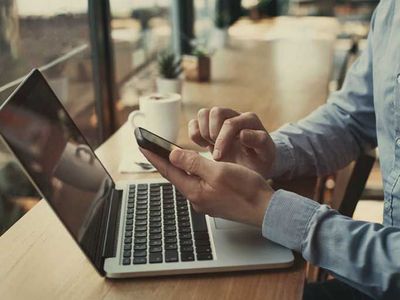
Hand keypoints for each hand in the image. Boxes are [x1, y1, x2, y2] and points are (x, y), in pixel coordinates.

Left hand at [140, 148, 273, 226]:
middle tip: (151, 147)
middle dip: (162, 160)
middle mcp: (196, 197)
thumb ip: (194, 163)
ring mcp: (204, 200)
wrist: (264, 209)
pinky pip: (196, 182)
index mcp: (194, 190)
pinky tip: (192, 167)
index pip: (168, 171)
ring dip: (176, 166)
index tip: (142, 144)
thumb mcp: (218, 171)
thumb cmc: (246, 190)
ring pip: (185, 179)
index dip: (154, 156)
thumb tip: (173, 156)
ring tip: (168, 154)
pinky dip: (191, 171)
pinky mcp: (213, 199)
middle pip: (174, 175)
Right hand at [189, 107, 275, 177]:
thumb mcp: (265, 154)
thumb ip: (259, 141)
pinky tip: (204, 146)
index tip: (219, 158)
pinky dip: (195, 134)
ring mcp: (221, 120)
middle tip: (217, 153)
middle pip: (215, 112)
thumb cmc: (260, 160)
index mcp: (250, 120)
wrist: (254, 166)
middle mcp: (234, 115)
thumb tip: (242, 133)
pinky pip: (194, 123)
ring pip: (203, 113)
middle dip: (213, 134)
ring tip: (211, 147)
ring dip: (203, 132)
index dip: (222, 140)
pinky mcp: (209, 127)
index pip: (230, 123)